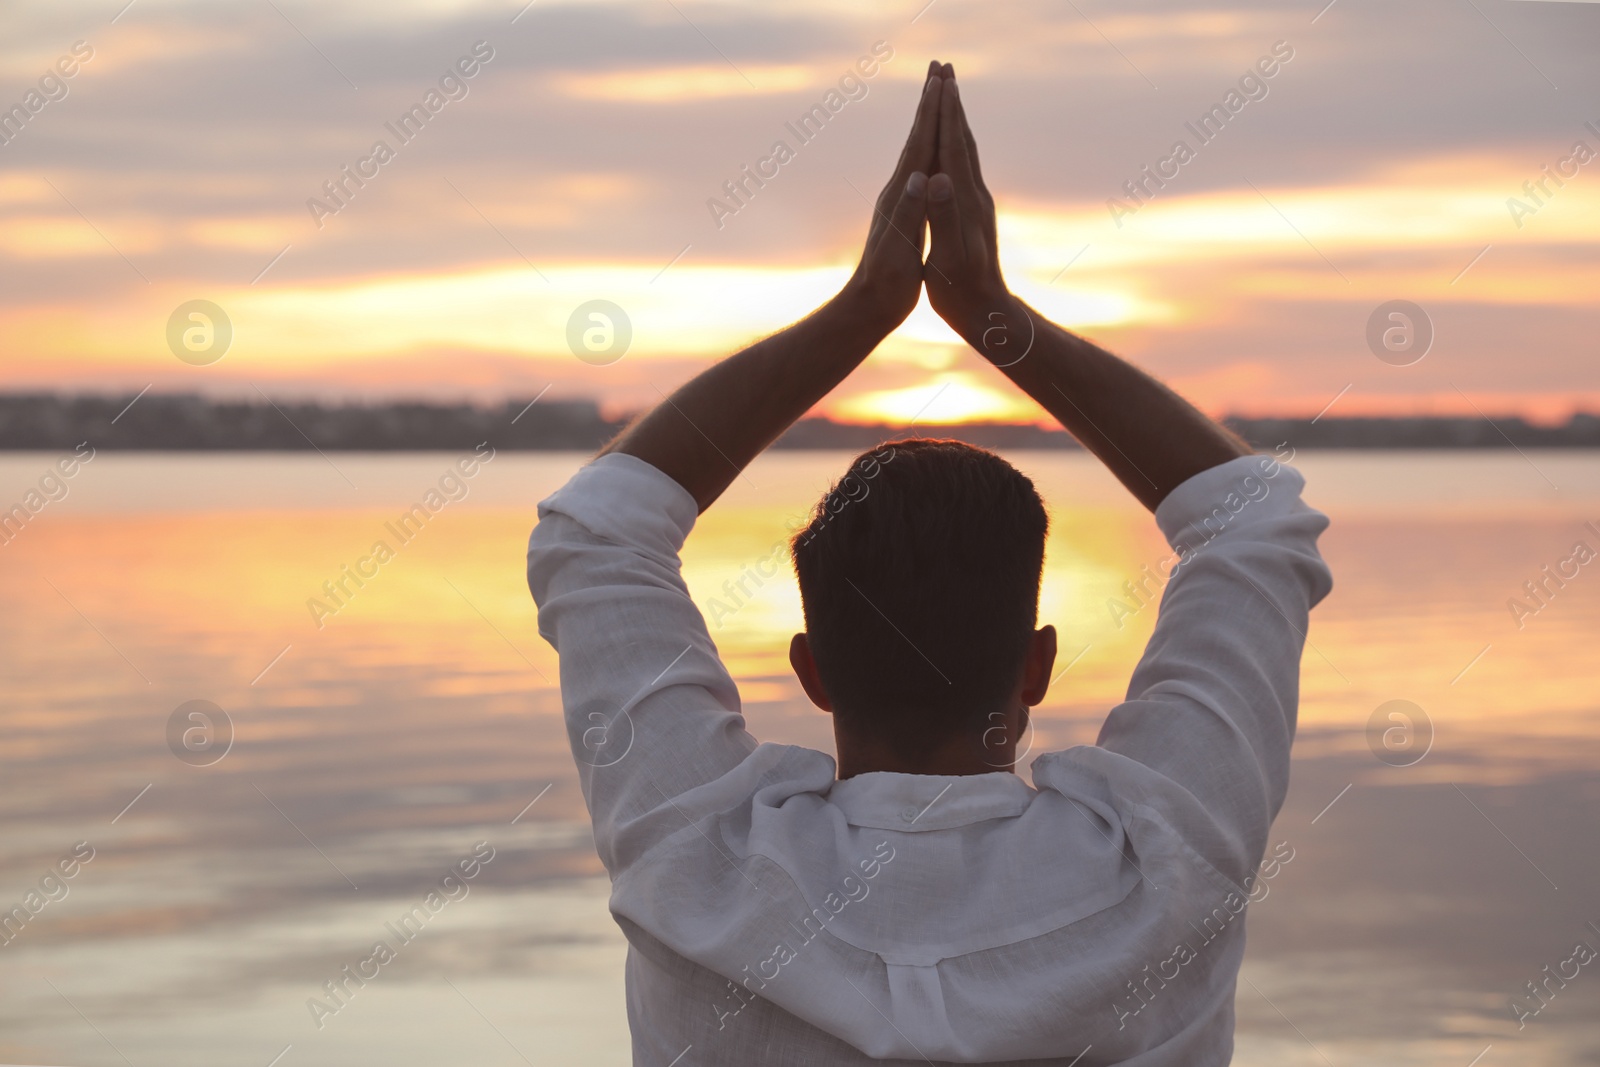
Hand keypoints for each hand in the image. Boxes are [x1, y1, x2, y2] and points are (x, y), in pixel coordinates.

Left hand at [838, 61, 942, 332]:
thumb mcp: (898, 250)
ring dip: (929, 119)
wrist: (866, 305)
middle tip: (941, 68)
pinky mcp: (903, 211)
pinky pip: (921, 168)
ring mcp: (899, 199)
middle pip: (917, 137)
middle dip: (930, 103)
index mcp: (900, 196)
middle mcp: (897, 191)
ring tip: (938, 94)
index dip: (932, 114)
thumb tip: (917, 177)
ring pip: (918, 149)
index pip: (920, 146)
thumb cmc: (886, 284)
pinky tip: (933, 147)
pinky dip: (930, 148)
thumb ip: (908, 213)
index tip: (943, 80)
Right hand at [923, 66, 1020, 361]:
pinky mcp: (974, 214)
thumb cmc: (962, 290)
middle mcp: (975, 195)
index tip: (939, 79)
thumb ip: (944, 216)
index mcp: (964, 201)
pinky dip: (956, 146)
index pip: (953, 147)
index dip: (945, 113)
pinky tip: (952, 147)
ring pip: (965, 151)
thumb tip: (939, 179)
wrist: (988, 312)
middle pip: (963, 139)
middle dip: (952, 103)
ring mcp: (977, 204)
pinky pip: (964, 168)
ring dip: (956, 120)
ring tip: (948, 96)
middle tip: (945, 69)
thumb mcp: (949, 256)